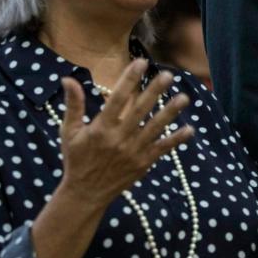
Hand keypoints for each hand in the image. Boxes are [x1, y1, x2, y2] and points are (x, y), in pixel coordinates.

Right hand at [56, 59, 194, 207]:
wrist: (85, 194)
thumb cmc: (77, 159)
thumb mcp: (69, 132)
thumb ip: (73, 105)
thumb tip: (67, 78)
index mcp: (100, 129)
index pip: (117, 99)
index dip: (129, 80)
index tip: (141, 62)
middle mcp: (118, 139)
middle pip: (140, 111)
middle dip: (155, 92)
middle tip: (168, 75)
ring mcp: (133, 152)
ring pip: (155, 129)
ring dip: (170, 113)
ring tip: (184, 97)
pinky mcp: (143, 163)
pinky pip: (162, 149)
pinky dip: (176, 140)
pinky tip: (189, 129)